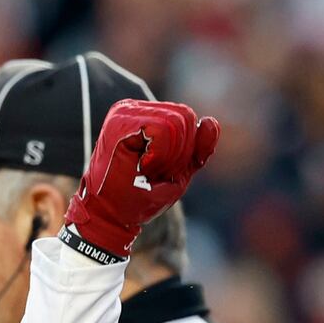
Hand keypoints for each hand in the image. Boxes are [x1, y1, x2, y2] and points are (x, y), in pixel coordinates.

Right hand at [64, 100, 219, 257]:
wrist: (112, 214)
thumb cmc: (143, 195)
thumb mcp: (180, 171)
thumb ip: (198, 148)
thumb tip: (211, 121)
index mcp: (148, 117)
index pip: (188, 118)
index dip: (186, 149)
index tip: (161, 168)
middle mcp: (136, 109)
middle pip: (185, 116)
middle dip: (179, 152)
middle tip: (153, 170)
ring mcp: (126, 111)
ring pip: (176, 122)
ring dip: (169, 156)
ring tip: (146, 168)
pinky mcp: (120, 120)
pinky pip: (163, 129)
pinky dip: (161, 155)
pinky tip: (142, 165)